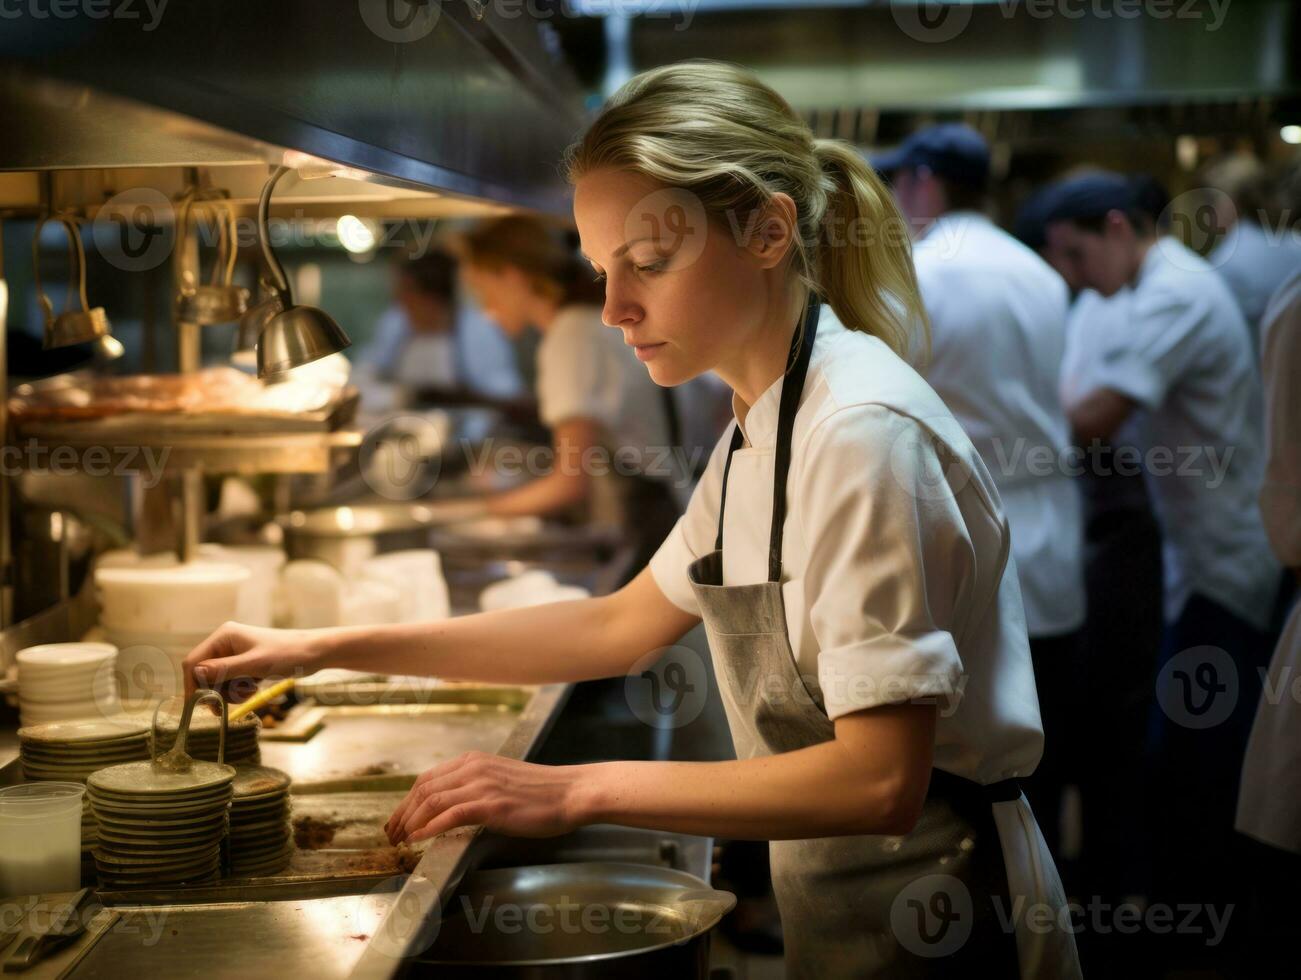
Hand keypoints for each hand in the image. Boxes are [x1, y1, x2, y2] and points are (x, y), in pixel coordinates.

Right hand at [182, 622, 328, 699]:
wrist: (315, 653)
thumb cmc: (288, 654)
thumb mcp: (255, 664)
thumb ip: (224, 669)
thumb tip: (195, 673)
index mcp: (224, 636)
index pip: (193, 662)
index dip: (192, 685)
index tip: (199, 705)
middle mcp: (226, 643)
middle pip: (203, 674)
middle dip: (216, 691)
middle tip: (229, 703)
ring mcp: (235, 653)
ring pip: (217, 682)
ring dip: (230, 692)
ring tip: (251, 690)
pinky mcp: (245, 664)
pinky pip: (231, 682)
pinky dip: (239, 690)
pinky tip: (255, 687)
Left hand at [384, 751, 585, 843]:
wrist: (570, 792)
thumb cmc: (542, 792)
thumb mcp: (502, 781)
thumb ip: (477, 787)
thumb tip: (453, 808)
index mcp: (474, 761)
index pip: (427, 779)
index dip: (406, 802)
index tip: (398, 821)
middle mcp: (473, 768)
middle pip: (422, 788)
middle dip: (401, 813)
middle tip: (392, 835)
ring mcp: (481, 785)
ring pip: (431, 800)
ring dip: (410, 823)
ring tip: (400, 841)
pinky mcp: (491, 804)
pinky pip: (449, 814)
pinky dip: (428, 827)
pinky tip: (418, 839)